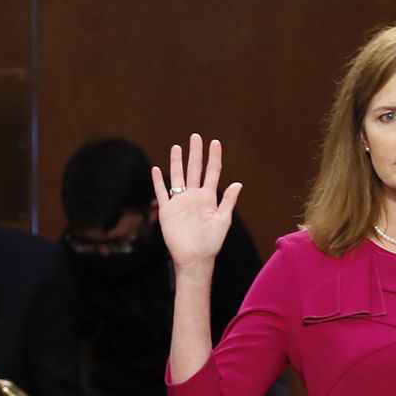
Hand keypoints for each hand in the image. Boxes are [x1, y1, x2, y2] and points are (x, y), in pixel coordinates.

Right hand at [150, 133, 243, 272]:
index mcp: (209, 198)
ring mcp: (180, 202)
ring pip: (178, 177)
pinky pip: (162, 192)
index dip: (214, 157)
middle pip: (194, 169)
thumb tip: (238, 183)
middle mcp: (194, 197)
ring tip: (177, 147)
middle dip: (196, 153)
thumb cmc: (211, 243)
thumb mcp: (223, 221)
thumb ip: (228, 201)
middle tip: (196, 136)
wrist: (194, 258)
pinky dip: (158, 181)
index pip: (212, 172)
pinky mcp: (168, 210)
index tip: (215, 142)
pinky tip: (157, 169)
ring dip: (177, 162)